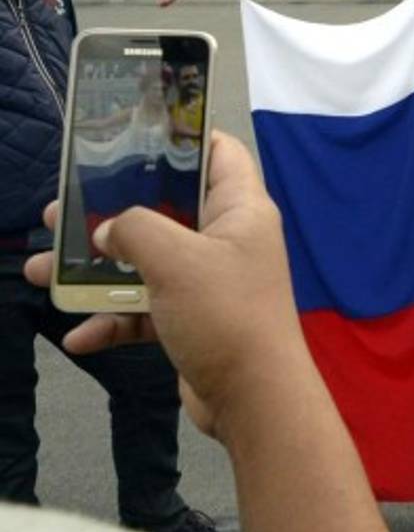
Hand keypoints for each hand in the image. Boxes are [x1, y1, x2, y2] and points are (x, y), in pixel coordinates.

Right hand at [25, 132, 306, 440]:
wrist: (254, 400)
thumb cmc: (226, 316)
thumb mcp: (175, 260)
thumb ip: (134, 230)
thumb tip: (107, 231)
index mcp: (240, 209)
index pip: (218, 152)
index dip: (182, 135)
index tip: (132, 131)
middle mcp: (228, 239)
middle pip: (164, 209)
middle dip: (109, 211)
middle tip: (59, 212)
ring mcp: (211, 281)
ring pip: (145, 262)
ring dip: (95, 270)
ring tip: (41, 272)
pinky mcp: (194, 319)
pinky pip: (146, 310)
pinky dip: (113, 319)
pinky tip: (80, 336)